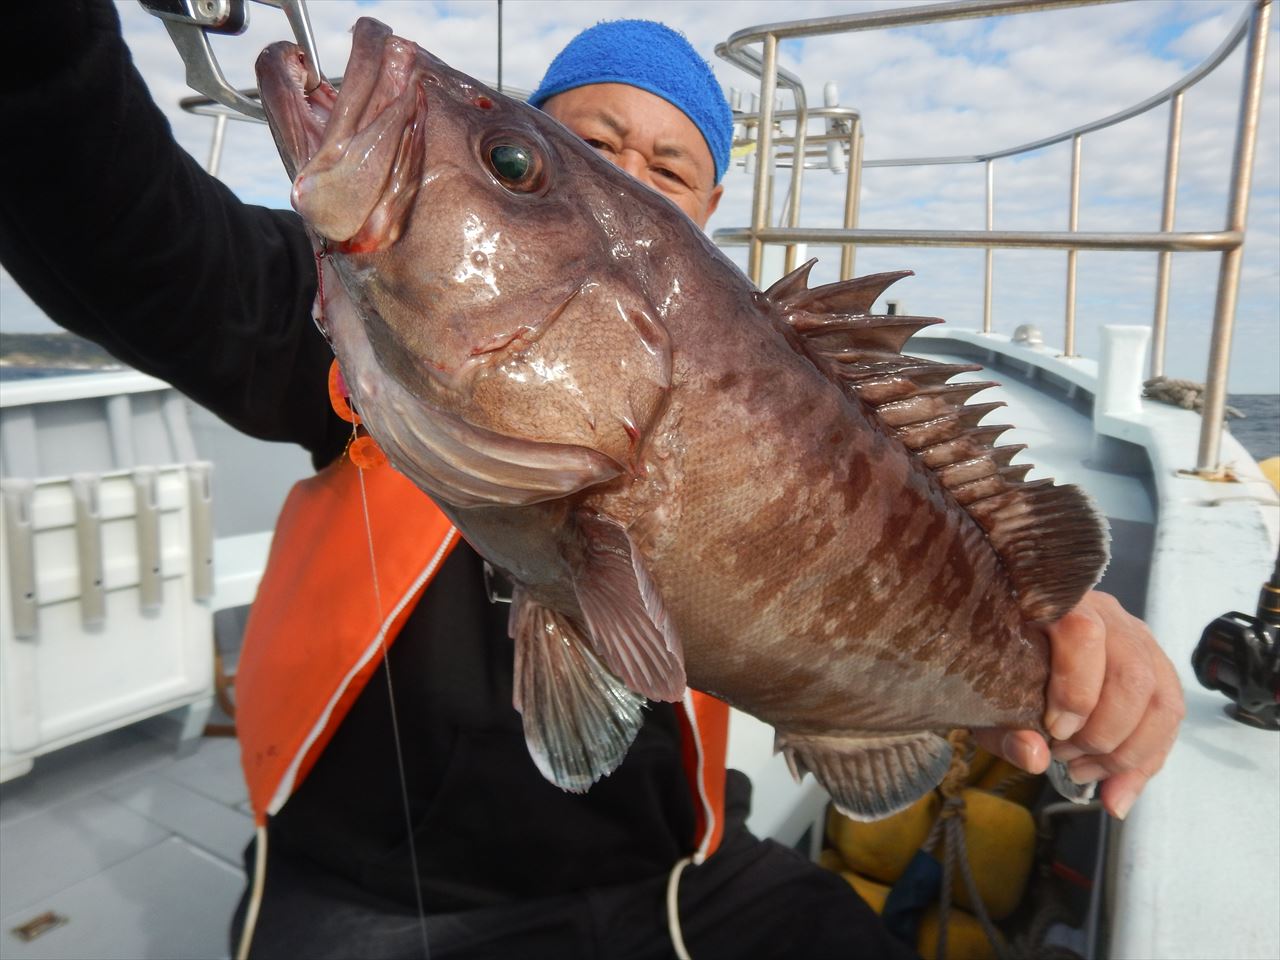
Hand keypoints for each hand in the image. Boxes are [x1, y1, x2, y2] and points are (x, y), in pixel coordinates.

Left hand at [973, 590, 1184, 819]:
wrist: (1014, 649)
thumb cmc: (996, 669)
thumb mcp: (985, 699)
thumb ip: (1003, 729)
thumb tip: (1035, 756)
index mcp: (1057, 604)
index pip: (1083, 634)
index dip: (1076, 689)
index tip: (1054, 730)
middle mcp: (1108, 615)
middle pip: (1133, 674)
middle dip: (1104, 732)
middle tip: (1066, 757)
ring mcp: (1139, 641)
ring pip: (1161, 700)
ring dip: (1128, 753)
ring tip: (1083, 772)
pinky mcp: (1157, 670)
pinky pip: (1169, 720)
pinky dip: (1145, 763)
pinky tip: (1116, 791)